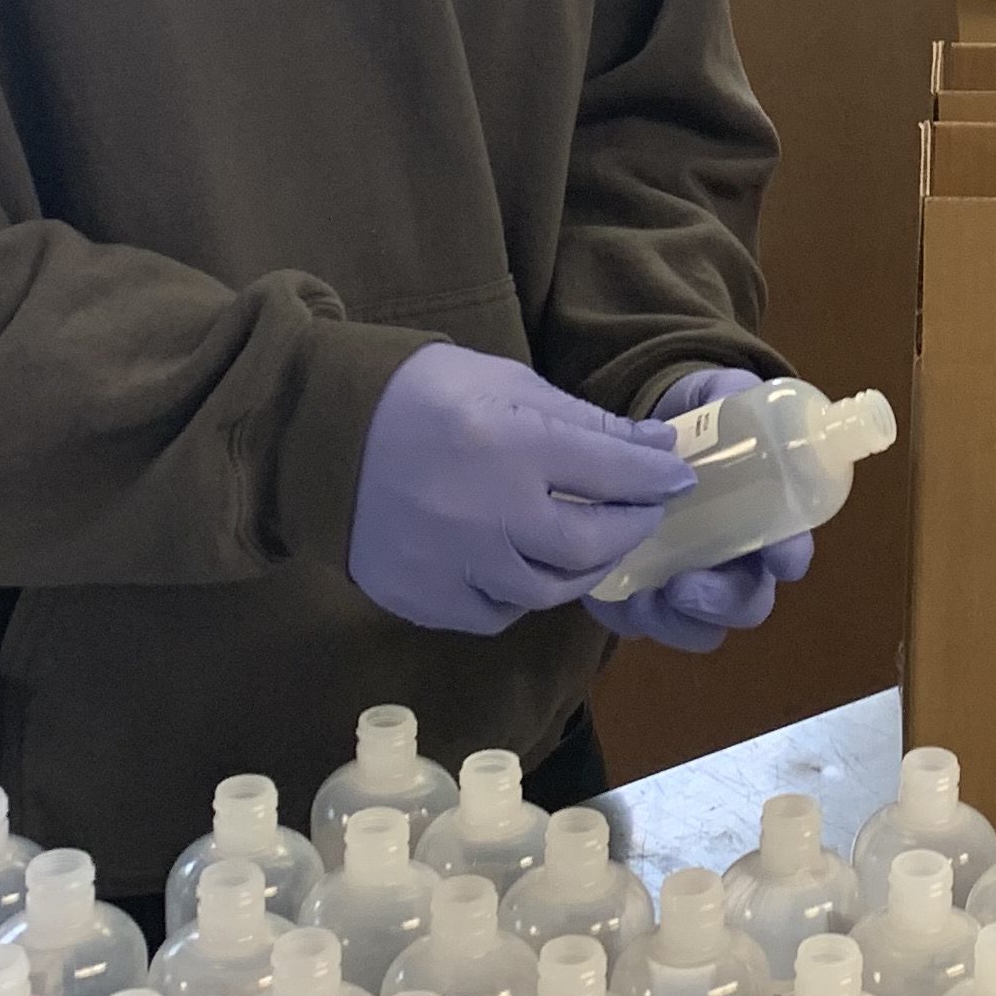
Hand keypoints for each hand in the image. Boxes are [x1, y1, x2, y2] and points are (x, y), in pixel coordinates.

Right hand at [348, 346, 691, 638]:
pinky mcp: (423, 597)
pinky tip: (529, 568)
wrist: (319, 432)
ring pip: (548, 590)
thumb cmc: (422, 395)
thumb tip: (655, 447)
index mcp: (513, 445)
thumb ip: (584, 421)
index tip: (676, 477)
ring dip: (584, 569)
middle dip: (631, 528)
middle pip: (591, 543)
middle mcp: (490, 514)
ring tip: (594, 545)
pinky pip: (496, 612)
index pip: (615, 472)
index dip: (657, 477)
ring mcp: (455, 564)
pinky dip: (523, 595)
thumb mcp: (507, 383)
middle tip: (643, 514)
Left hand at [603, 365, 815, 656]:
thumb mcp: (717, 398)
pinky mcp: (642, 594)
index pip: (790, 549)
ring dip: (676, 622)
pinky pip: (643, 626)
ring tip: (645, 597)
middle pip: (747, 604)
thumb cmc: (698, 423)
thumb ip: (731, 396)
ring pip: (700, 628)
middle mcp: (735, 561)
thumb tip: (734, 398)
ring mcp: (691, 583)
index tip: (779, 557)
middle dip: (721, 602)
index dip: (790, 556)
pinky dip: (631, 618)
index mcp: (766, 520)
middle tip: (685, 586)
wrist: (645, 440)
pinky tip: (616, 596)